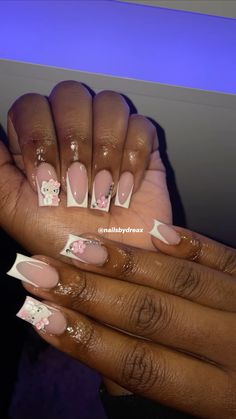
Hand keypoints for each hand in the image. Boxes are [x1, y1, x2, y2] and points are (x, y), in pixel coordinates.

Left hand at [0, 81, 170, 255]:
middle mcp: (72, 133)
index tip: (46, 181)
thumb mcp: (12, 208)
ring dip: (106, 152)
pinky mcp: (142, 146)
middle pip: (71, 94)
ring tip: (103, 191)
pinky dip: (133, 159)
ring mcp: (109, 136)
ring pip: (109, 103)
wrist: (111, 266)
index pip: (32, 105)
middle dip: (76, 144)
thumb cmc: (63, 242)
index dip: (39, 138)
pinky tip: (125, 189)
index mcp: (38, 142)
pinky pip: (141, 126)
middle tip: (77, 188)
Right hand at [11, 227, 235, 418]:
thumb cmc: (229, 390)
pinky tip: (156, 231)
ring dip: (128, 262)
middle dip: (92, 293)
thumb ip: (147, 372)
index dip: (90, 342)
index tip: (43, 316)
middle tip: (44, 272)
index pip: (142, 365)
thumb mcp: (195, 398)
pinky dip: (189, 244)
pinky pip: (222, 256)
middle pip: (153, 315)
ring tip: (81, 248)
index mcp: (219, 395)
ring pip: (183, 280)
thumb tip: (87, 335)